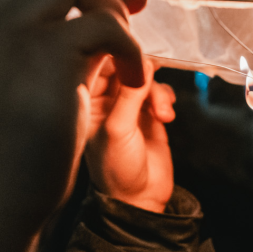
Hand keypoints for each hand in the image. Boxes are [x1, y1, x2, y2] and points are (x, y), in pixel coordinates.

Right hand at [0, 0, 147, 251]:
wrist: (0, 201)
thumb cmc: (19, 150)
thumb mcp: (31, 79)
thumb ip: (61, 36)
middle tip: (137, 9)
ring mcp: (13, 34)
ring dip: (114, 12)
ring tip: (127, 55)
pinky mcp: (46, 54)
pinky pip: (106, 26)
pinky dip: (131, 51)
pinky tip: (134, 82)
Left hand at [85, 56, 175, 212]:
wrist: (140, 199)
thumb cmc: (117, 169)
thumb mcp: (118, 129)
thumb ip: (129, 94)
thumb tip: (142, 61)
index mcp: (86, 99)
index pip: (97, 63)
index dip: (116, 53)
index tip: (132, 51)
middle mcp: (104, 98)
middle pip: (124, 65)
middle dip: (141, 73)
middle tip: (150, 82)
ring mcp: (127, 104)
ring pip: (145, 77)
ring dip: (156, 92)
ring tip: (161, 113)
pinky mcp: (148, 112)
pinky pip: (159, 91)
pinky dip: (165, 99)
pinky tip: (166, 117)